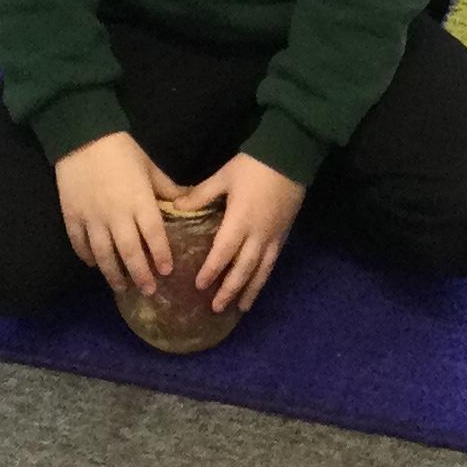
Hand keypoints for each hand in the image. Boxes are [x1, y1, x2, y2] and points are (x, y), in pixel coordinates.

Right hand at [54, 131, 176, 298]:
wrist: (82, 135)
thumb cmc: (121, 150)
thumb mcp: (150, 166)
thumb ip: (168, 189)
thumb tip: (189, 202)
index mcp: (139, 201)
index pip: (153, 235)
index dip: (161, 256)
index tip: (168, 272)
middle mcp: (116, 215)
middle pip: (129, 252)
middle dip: (140, 274)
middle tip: (149, 291)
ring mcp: (92, 218)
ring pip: (103, 254)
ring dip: (113, 274)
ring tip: (122, 287)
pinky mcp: (72, 217)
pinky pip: (80, 244)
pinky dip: (87, 257)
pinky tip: (95, 265)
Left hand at [171, 152, 306, 313]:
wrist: (290, 158)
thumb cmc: (253, 166)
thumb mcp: (224, 176)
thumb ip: (201, 195)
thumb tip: (176, 206)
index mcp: (240, 221)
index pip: (223, 252)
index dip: (211, 270)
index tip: (199, 286)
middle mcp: (257, 235)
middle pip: (243, 269)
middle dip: (229, 290)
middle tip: (216, 307)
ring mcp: (273, 237)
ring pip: (261, 271)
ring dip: (250, 291)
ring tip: (240, 308)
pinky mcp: (283, 235)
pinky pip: (272, 262)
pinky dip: (264, 277)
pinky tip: (258, 285)